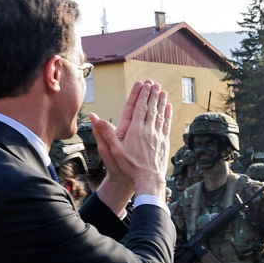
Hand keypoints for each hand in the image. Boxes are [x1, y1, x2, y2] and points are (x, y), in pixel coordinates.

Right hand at [93, 81, 172, 206]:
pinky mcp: (164, 142)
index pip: (139, 107)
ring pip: (160, 114)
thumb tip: (94, 117)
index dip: (142, 94)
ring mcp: (158, 136)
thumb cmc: (129, 166)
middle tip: (154, 83)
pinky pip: (166, 124)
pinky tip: (168, 107)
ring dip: (161, 101)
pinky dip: (167, 114)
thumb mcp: (113, 150)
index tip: (144, 84)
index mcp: (135, 130)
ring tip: (162, 91)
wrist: (148, 179)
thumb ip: (105, 133)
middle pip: (151, 108)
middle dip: (152, 94)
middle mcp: (148, 130)